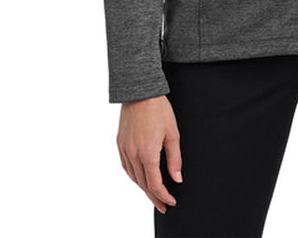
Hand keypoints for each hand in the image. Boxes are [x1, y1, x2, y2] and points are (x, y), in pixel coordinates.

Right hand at [117, 95, 182, 213]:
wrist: (140, 92)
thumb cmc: (159, 109)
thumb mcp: (172, 133)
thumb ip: (175, 158)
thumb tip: (177, 178)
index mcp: (148, 153)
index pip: (155, 184)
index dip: (164, 196)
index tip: (171, 201)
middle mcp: (133, 154)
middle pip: (143, 184)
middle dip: (154, 197)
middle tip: (163, 206)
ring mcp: (125, 149)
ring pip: (133, 177)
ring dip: (143, 188)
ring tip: (153, 195)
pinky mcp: (120, 143)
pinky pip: (126, 166)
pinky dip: (133, 176)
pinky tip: (139, 178)